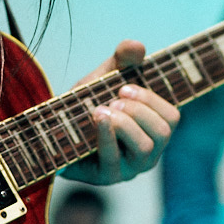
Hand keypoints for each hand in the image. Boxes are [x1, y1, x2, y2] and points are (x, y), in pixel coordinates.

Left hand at [60, 40, 179, 184]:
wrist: (52, 129)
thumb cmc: (86, 104)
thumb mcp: (104, 77)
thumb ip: (121, 60)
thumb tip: (138, 46)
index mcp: (153, 130)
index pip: (172, 117)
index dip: (151, 99)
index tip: (124, 87)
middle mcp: (147, 153)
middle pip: (163, 132)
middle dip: (139, 110)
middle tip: (114, 98)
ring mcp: (128, 168)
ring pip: (145, 148)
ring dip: (124, 123)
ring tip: (101, 110)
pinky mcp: (106, 177)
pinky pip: (114, 159)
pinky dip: (107, 135)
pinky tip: (96, 118)